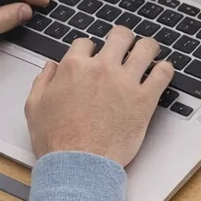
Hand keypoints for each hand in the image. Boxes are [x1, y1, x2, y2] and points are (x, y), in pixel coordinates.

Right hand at [25, 27, 174, 166]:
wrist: (77, 164)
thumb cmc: (57, 141)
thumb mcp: (34, 107)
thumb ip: (42, 81)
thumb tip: (51, 67)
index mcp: (74, 67)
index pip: (86, 42)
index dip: (90, 48)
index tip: (94, 55)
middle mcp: (101, 69)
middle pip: (119, 36)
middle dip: (122, 38)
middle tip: (126, 45)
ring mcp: (125, 82)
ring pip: (145, 48)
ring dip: (148, 47)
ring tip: (149, 51)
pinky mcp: (144, 100)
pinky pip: (163, 73)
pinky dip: (165, 69)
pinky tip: (163, 71)